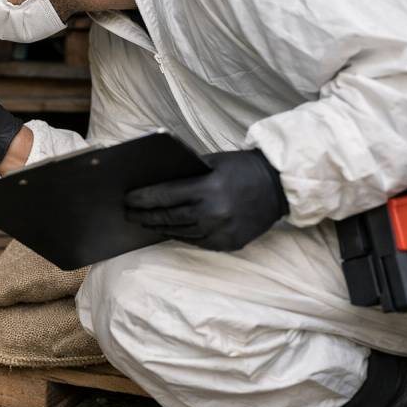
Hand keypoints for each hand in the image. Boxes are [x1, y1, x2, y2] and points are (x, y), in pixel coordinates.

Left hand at [124, 150, 288, 251]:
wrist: (279, 187)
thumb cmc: (242, 168)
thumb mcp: (213, 162)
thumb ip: (186, 173)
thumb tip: (155, 181)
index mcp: (208, 189)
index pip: (164, 196)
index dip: (142, 199)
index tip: (127, 200)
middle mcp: (213, 213)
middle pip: (168, 217)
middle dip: (144, 215)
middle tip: (129, 214)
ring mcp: (221, 232)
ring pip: (180, 233)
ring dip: (159, 227)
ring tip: (145, 222)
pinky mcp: (228, 244)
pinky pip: (197, 242)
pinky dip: (181, 235)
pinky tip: (169, 230)